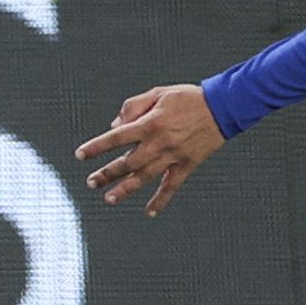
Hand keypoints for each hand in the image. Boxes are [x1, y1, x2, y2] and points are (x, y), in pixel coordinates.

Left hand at [76, 84, 224, 215]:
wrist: (225, 106)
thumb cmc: (190, 97)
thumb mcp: (159, 92)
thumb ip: (133, 106)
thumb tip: (115, 125)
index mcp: (150, 123)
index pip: (115, 137)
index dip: (96, 147)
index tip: (80, 155)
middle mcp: (159, 142)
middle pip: (126, 162)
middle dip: (106, 174)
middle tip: (92, 182)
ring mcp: (173, 155)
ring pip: (144, 177)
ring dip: (125, 189)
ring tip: (110, 199)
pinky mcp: (188, 164)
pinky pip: (172, 186)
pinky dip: (161, 200)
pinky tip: (150, 211)